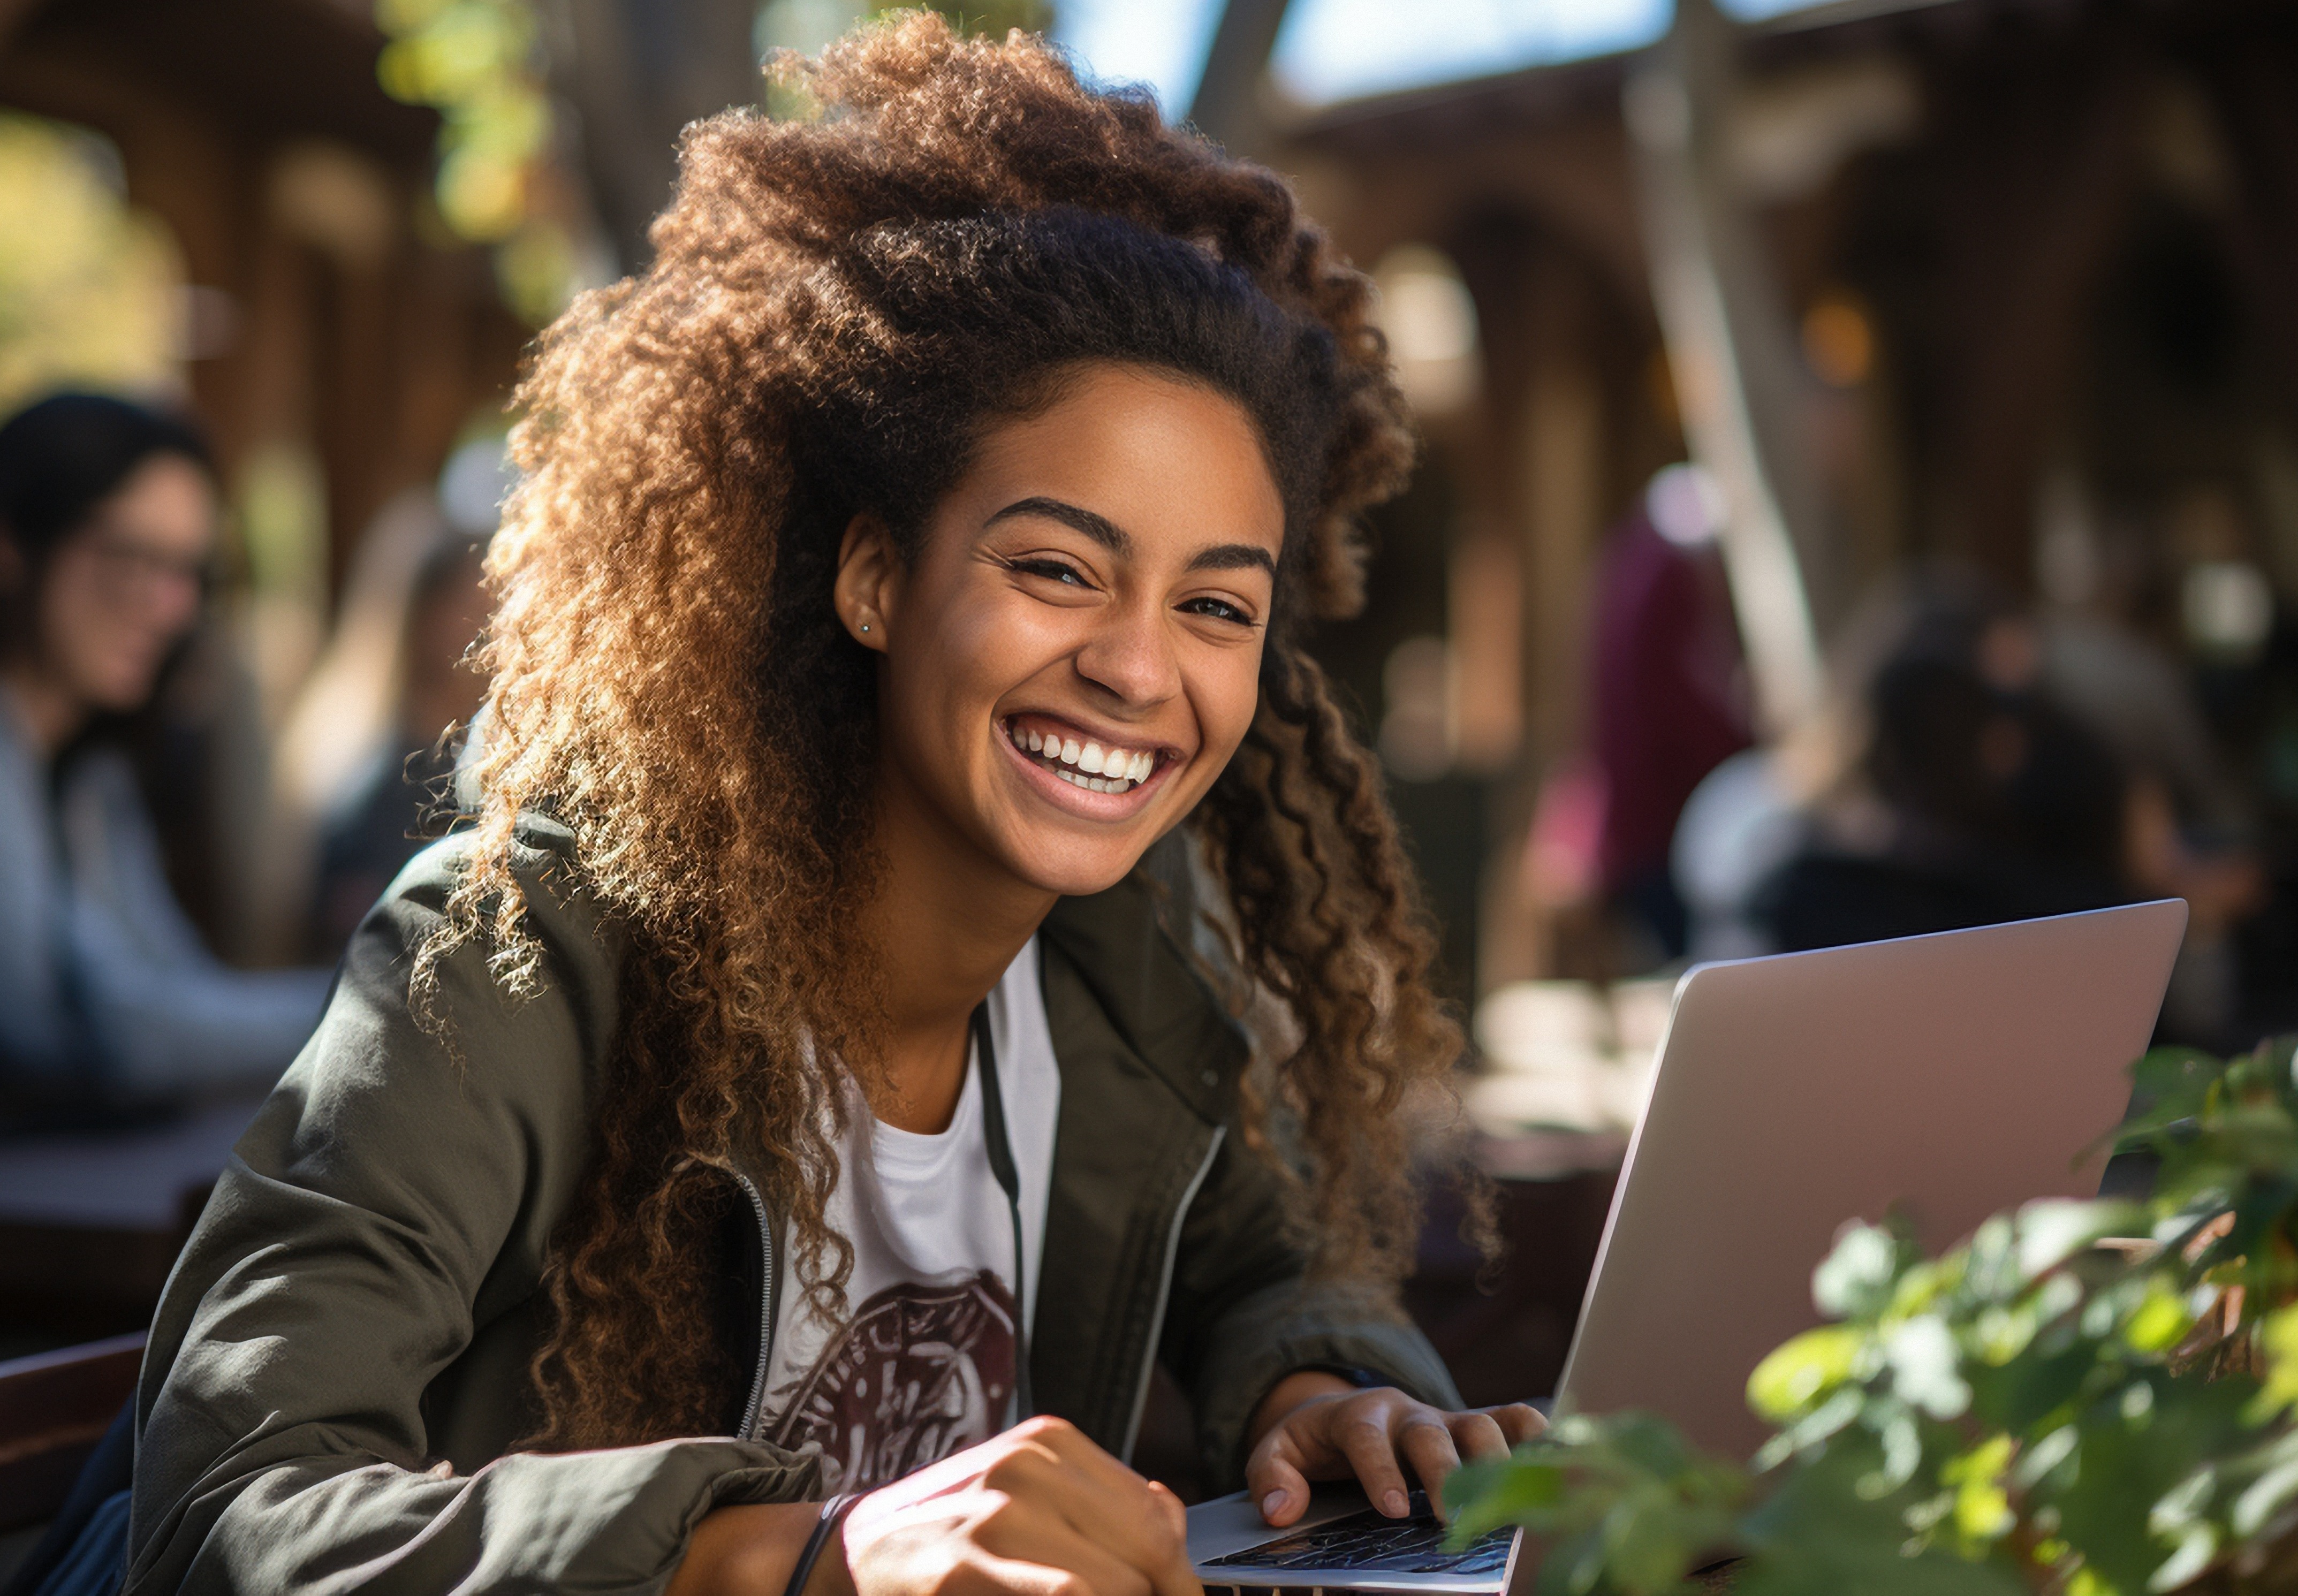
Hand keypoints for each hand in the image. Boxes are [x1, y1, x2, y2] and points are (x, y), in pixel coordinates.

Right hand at [837, 1416, 1200, 1595]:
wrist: (857, 1548)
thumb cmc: (955, 1529)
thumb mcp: (1029, 1491)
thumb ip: (1103, 1502)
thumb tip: (1172, 1521)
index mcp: (1050, 1443)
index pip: (1157, 1518)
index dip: (1180, 1577)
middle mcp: (1027, 1467)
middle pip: (1145, 1553)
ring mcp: (994, 1515)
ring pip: (1113, 1583)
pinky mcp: (964, 1568)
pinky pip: (1064, 1595)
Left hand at [1244, 1385, 1543, 1528]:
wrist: (1343, 1417)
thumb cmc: (1315, 1446)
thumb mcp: (1278, 1454)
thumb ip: (1272, 1477)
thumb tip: (1281, 1510)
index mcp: (1356, 1415)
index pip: (1367, 1436)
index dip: (1381, 1469)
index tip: (1392, 1508)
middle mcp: (1407, 1412)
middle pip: (1430, 1432)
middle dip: (1444, 1472)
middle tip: (1453, 1517)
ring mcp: (1446, 1418)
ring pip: (1478, 1424)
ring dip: (1495, 1461)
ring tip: (1507, 1504)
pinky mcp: (1475, 1427)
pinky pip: (1513, 1419)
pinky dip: (1537, 1435)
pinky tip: (1557, 1459)